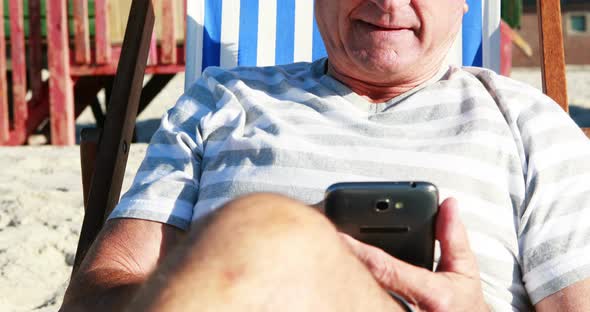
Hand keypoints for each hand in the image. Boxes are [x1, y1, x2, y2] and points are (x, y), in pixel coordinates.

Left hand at [340, 198, 487, 311]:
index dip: (360, 251)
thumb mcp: (464, 271)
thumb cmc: (461, 305)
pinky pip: (364, 303)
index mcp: (434, 295)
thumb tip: (448, 205)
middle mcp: (412, 311)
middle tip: (324, 242)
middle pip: (368, 282)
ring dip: (346, 276)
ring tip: (327, 255)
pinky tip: (339, 277)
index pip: (387, 269)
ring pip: (364, 295)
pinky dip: (353, 289)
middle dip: (347, 260)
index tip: (340, 235)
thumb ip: (453, 238)